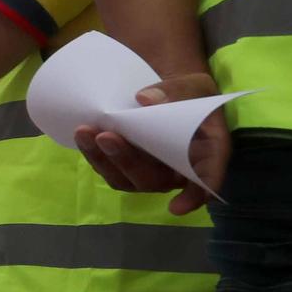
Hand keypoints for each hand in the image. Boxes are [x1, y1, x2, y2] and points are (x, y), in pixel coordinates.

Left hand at [76, 73, 229, 215]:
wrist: (170, 97)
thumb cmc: (190, 94)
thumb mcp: (194, 84)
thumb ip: (177, 90)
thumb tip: (144, 99)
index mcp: (208, 152)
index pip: (207, 178)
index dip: (194, 196)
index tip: (176, 208)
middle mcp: (180, 170)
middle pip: (156, 179)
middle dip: (128, 162)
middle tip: (106, 136)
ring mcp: (153, 173)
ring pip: (129, 180)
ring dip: (104, 160)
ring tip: (84, 132)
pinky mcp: (130, 169)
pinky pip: (112, 171)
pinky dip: (96, 156)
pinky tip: (83, 137)